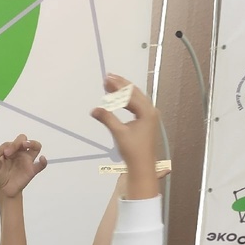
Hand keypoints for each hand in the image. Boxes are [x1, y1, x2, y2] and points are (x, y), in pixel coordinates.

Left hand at [0, 134, 47, 198]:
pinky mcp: (32, 170)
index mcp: (10, 150)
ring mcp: (27, 160)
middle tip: (8, 152)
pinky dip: (43, 161)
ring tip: (26, 144)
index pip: (8, 144)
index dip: (1, 148)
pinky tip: (42, 159)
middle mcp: (20, 152)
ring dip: (32, 143)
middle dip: (16, 143)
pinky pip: (41, 165)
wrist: (4, 190)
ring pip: (35, 147)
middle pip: (23, 140)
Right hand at [91, 74, 159, 198]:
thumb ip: (107, 118)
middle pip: (135, 93)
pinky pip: (136, 105)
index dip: (117, 86)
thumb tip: (94, 109)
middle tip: (108, 77)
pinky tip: (118, 99)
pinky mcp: (146, 122)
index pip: (130, 94)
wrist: (142, 167)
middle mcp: (151, 111)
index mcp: (147, 111)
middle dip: (121, 85)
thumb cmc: (133, 151)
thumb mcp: (119, 133)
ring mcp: (150, 116)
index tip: (106, 79)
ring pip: (136, 98)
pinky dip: (126, 101)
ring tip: (111, 85)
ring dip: (123, 92)